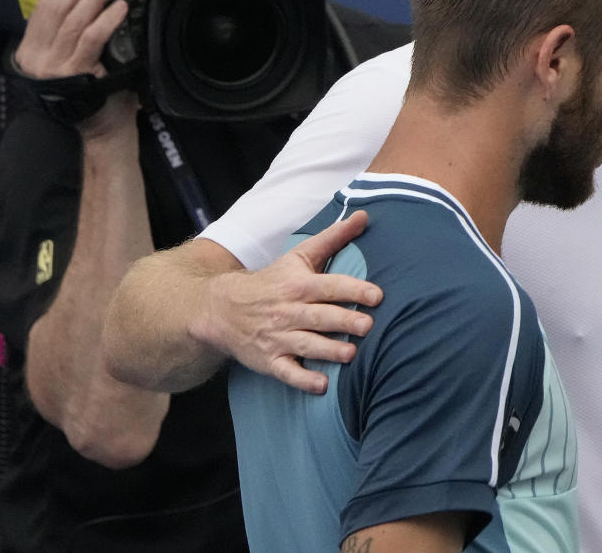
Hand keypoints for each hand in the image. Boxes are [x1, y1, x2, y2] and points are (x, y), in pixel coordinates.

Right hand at [14, 0, 136, 133]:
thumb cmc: (93, 96)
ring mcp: (53, 67)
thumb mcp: (69, 61)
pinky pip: (89, 38)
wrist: (102, 132)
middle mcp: (37, 58)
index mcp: (31, 51)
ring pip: (72, 19)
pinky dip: (105, 20)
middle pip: (57, 7)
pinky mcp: (74, 74)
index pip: (45, 8)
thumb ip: (69, 36)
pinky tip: (119, 8)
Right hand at [194, 210, 381, 394]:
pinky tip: (322, 385)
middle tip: (368, 326)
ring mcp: (279, 337)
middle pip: (320, 317)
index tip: (377, 295)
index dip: (353, 290)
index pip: (329, 286)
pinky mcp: (271, 360)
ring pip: (306, 345)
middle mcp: (289, 311)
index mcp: (299, 285)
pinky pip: (287, 372)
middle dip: (344, 321)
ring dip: (328, 350)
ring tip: (351, 354)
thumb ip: (333, 238)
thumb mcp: (299, 255)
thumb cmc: (273, 281)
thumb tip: (363, 216)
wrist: (224, 308)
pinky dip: (303, 380)